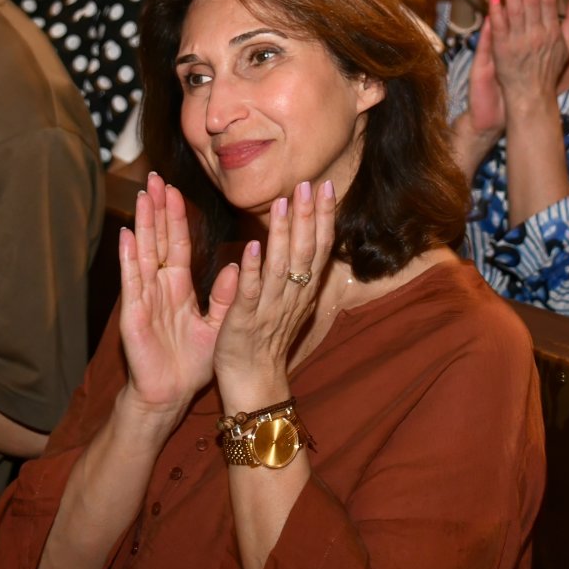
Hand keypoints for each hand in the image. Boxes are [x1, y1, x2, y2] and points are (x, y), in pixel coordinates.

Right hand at [118, 173, 237, 416]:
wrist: (169, 395)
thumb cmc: (190, 363)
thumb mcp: (217, 324)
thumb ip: (227, 295)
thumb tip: (240, 265)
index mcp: (178, 288)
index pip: (177, 244)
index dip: (176, 218)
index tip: (176, 190)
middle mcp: (158, 287)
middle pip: (157, 240)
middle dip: (156, 210)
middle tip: (154, 178)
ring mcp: (144, 298)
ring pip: (143, 253)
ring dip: (143, 224)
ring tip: (143, 195)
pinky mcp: (134, 314)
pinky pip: (132, 282)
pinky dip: (129, 258)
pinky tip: (128, 235)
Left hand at [213, 179, 335, 405]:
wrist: (255, 383)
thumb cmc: (268, 339)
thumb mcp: (291, 302)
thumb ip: (297, 272)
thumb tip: (306, 236)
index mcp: (302, 291)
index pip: (319, 248)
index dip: (323, 217)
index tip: (325, 186)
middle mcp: (292, 297)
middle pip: (305, 253)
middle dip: (307, 217)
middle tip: (309, 184)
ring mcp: (269, 309)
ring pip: (280, 268)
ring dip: (282, 235)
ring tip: (282, 204)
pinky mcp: (243, 322)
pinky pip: (250, 294)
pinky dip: (252, 272)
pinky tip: (252, 248)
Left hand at [489, 0, 568, 109]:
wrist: (531, 97)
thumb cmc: (549, 72)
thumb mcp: (567, 47)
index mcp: (552, 32)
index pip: (548, 0)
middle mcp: (537, 35)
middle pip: (532, 0)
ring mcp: (519, 42)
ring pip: (516, 10)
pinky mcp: (503, 50)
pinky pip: (500, 26)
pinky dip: (497, 10)